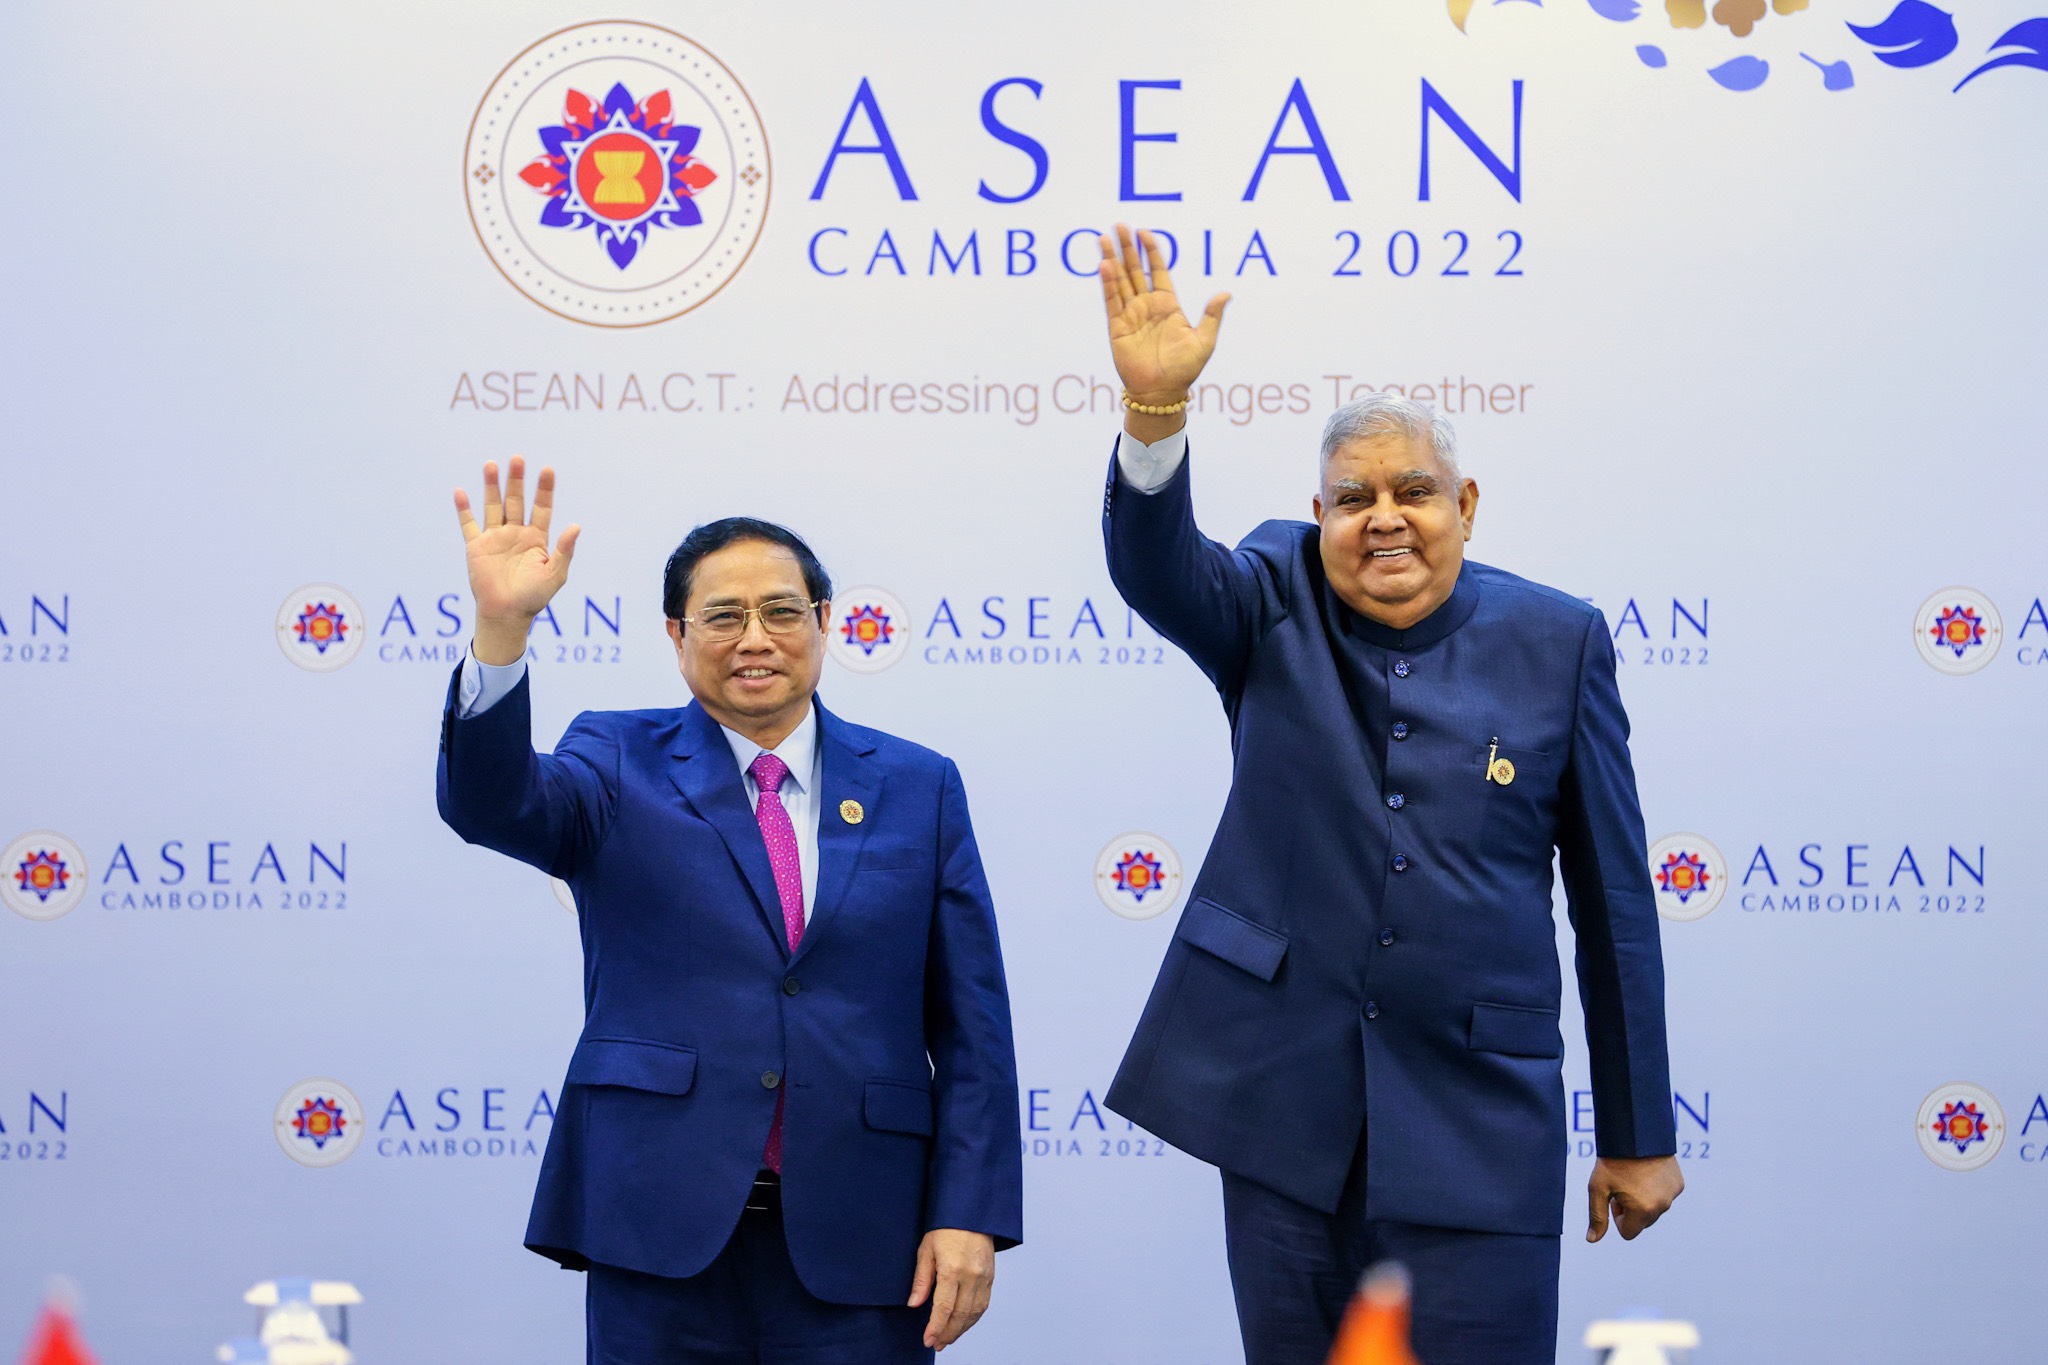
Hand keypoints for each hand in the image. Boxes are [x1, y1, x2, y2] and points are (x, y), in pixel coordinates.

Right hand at [453, 456, 579, 664]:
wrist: (507, 614)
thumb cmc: (534, 597)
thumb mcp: (555, 574)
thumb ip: (564, 550)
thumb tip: (576, 526)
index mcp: (536, 538)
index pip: (542, 507)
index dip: (545, 489)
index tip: (548, 469)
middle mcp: (515, 533)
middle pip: (516, 500)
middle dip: (517, 480)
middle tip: (518, 458)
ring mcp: (495, 538)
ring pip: (493, 506)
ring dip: (492, 486)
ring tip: (491, 464)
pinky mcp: (476, 547)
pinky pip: (469, 524)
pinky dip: (464, 509)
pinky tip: (460, 492)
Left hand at [907, 1228, 994, 1349]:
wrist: (972, 1213)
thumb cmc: (945, 1228)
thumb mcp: (926, 1250)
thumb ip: (921, 1280)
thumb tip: (914, 1304)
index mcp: (953, 1269)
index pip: (944, 1307)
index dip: (936, 1327)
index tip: (928, 1340)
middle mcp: (971, 1276)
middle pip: (960, 1315)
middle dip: (948, 1333)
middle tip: (936, 1344)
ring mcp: (984, 1277)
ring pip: (974, 1313)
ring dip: (961, 1329)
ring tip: (947, 1338)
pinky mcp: (991, 1277)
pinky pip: (983, 1304)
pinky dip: (972, 1318)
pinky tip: (962, 1324)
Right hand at [1097, 223, 1229, 424]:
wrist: (1162, 392)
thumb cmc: (1185, 370)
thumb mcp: (1205, 341)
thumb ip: (1212, 316)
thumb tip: (1226, 293)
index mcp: (1168, 305)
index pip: (1157, 270)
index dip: (1151, 251)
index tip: (1145, 232)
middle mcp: (1147, 306)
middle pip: (1135, 270)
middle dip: (1128, 248)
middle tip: (1120, 225)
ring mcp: (1131, 315)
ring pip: (1120, 281)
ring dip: (1113, 259)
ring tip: (1105, 238)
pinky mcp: (1117, 328)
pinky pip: (1112, 301)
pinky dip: (1108, 283)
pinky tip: (1104, 265)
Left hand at [1586, 1155, 1682, 1241]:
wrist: (1636, 1133)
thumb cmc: (1613, 1161)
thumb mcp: (1598, 1187)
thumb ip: (1596, 1216)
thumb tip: (1592, 1240)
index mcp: (1642, 1211)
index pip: (1628, 1232)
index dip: (1617, 1217)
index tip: (1613, 1198)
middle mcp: (1662, 1207)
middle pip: (1642, 1222)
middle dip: (1631, 1209)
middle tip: (1622, 1185)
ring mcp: (1673, 1195)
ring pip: (1654, 1209)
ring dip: (1644, 1200)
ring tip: (1634, 1176)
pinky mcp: (1679, 1184)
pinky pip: (1665, 1196)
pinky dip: (1656, 1189)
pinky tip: (1646, 1171)